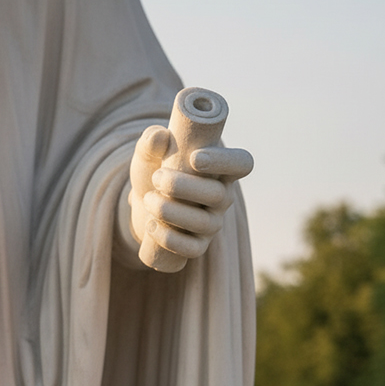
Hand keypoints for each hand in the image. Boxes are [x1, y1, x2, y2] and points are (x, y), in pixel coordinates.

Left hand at [125, 125, 252, 264]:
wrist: (142, 202)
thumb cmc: (155, 171)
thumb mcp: (149, 153)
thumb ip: (151, 140)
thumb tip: (160, 136)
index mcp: (221, 169)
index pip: (242, 162)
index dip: (224, 161)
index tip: (194, 158)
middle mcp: (223, 197)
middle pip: (218, 195)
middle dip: (182, 186)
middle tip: (156, 177)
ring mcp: (212, 224)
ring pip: (203, 222)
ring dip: (171, 211)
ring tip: (148, 199)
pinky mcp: (198, 245)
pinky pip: (192, 249)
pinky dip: (169, 238)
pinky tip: (151, 225)